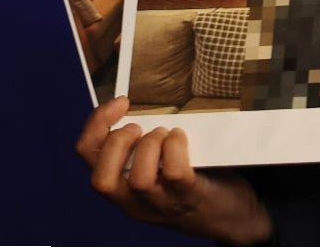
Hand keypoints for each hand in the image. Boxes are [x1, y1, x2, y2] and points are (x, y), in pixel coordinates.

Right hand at [76, 97, 272, 243]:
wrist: (232, 216)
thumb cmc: (193, 180)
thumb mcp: (157, 165)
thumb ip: (143, 145)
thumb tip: (142, 106)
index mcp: (120, 187)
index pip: (87, 157)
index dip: (95, 125)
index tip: (119, 102)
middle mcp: (133, 201)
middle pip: (101, 179)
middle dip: (116, 143)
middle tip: (139, 127)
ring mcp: (160, 204)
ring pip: (139, 178)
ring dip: (150, 146)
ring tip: (166, 134)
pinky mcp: (188, 197)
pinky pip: (174, 173)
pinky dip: (175, 148)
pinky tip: (180, 137)